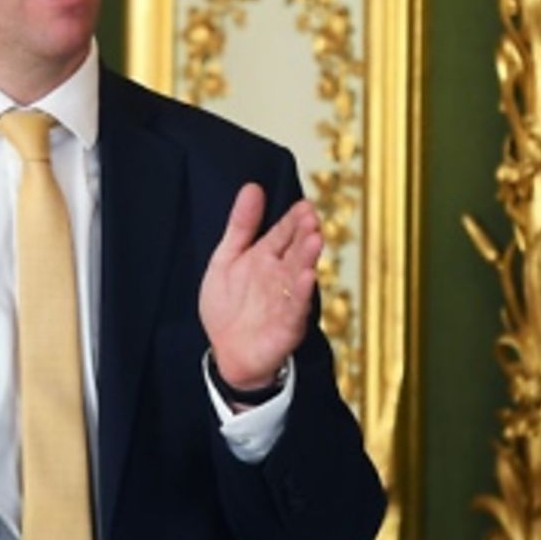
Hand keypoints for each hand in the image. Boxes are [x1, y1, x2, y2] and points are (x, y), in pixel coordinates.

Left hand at [199, 183, 319, 392]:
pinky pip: (295, 307)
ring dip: (307, 258)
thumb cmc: (228, 305)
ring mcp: (285, 299)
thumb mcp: (226, 259)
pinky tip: (307, 277)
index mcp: (266, 257)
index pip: (283, 232)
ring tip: (314, 239)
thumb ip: (240, 226)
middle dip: (304, 234)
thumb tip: (252, 187)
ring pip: (300, 275)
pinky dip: (301, 293)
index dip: (293, 219)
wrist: (227, 351)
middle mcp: (280, 275)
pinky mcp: (287, 325)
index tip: (303, 205)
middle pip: (296, 250)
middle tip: (310, 218)